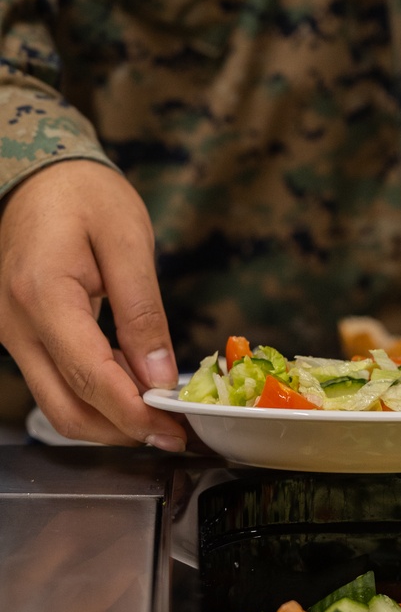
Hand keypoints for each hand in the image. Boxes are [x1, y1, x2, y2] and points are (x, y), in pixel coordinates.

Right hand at [0, 160, 185, 448]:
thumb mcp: (128, 240)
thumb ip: (143, 311)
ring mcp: (12, 335)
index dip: (133, 413)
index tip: (174, 429)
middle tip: (174, 433)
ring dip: (108, 419)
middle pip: (66, 408)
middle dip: (122, 431)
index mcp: (42, 296)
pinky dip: (94, 394)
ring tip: (161, 415)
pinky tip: (133, 386)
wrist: (39, 177)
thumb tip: (159, 376)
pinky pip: (54, 381)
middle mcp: (16, 325)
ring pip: (57, 404)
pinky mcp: (21, 337)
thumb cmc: (85, 196)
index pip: (89, 377)